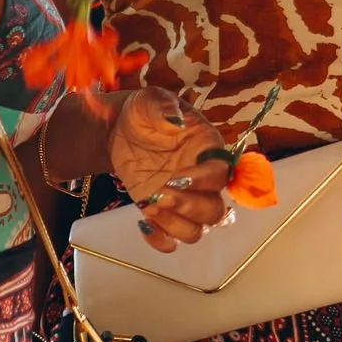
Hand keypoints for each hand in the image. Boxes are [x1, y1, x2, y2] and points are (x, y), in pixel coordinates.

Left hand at [107, 88, 237, 250]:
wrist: (119, 131)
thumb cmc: (143, 113)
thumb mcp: (150, 100)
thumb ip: (163, 106)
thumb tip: (176, 120)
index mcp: (207, 149)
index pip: (221, 173)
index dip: (203, 181)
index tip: (175, 178)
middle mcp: (202, 179)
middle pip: (215, 210)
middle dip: (188, 207)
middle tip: (158, 194)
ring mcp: (185, 199)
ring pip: (198, 229)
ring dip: (175, 224)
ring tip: (149, 205)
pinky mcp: (165, 213)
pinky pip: (174, 240)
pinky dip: (162, 240)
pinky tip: (144, 223)